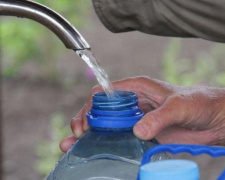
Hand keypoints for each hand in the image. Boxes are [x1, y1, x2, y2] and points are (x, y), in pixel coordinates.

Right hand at [60, 77, 224, 151]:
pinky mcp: (139, 133)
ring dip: (88, 134)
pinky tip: (92, 151)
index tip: (86, 123)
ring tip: (72, 145)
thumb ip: (158, 117)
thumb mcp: (178, 105)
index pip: (105, 93)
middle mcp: (131, 103)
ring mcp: (134, 119)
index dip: (91, 106)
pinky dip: (103, 144)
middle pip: (100, 110)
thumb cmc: (197, 103)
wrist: (212, 120)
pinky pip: (117, 137)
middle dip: (84, 120)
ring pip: (105, 125)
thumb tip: (137, 130)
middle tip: (78, 136)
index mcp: (136, 89)